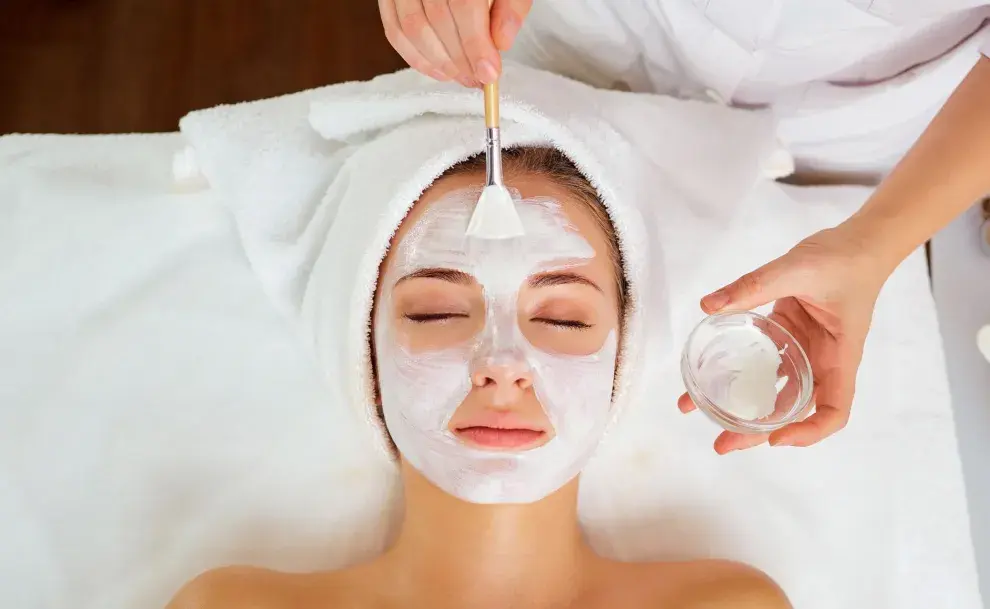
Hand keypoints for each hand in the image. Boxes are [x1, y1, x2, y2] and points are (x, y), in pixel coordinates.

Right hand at [378, 0, 532, 85]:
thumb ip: (511, 6)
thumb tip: (501, 43)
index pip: (464, 5)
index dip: (476, 44)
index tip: (489, 73)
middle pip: (437, 20)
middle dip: (460, 60)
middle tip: (479, 79)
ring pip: (413, 29)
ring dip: (439, 62)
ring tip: (462, 76)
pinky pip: (395, 30)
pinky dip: (415, 57)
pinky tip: (438, 70)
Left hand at [678, 224, 892, 453]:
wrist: (859, 241)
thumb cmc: (845, 258)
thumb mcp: (798, 268)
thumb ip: (754, 285)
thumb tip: (710, 305)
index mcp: (839, 356)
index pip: (834, 410)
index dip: (809, 432)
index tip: (775, 438)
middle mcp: (822, 360)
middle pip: (794, 409)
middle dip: (758, 431)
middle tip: (721, 444)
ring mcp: (804, 349)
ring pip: (774, 389)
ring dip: (742, 404)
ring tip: (702, 414)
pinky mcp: (788, 334)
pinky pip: (763, 360)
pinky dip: (739, 370)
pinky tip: (710, 373)